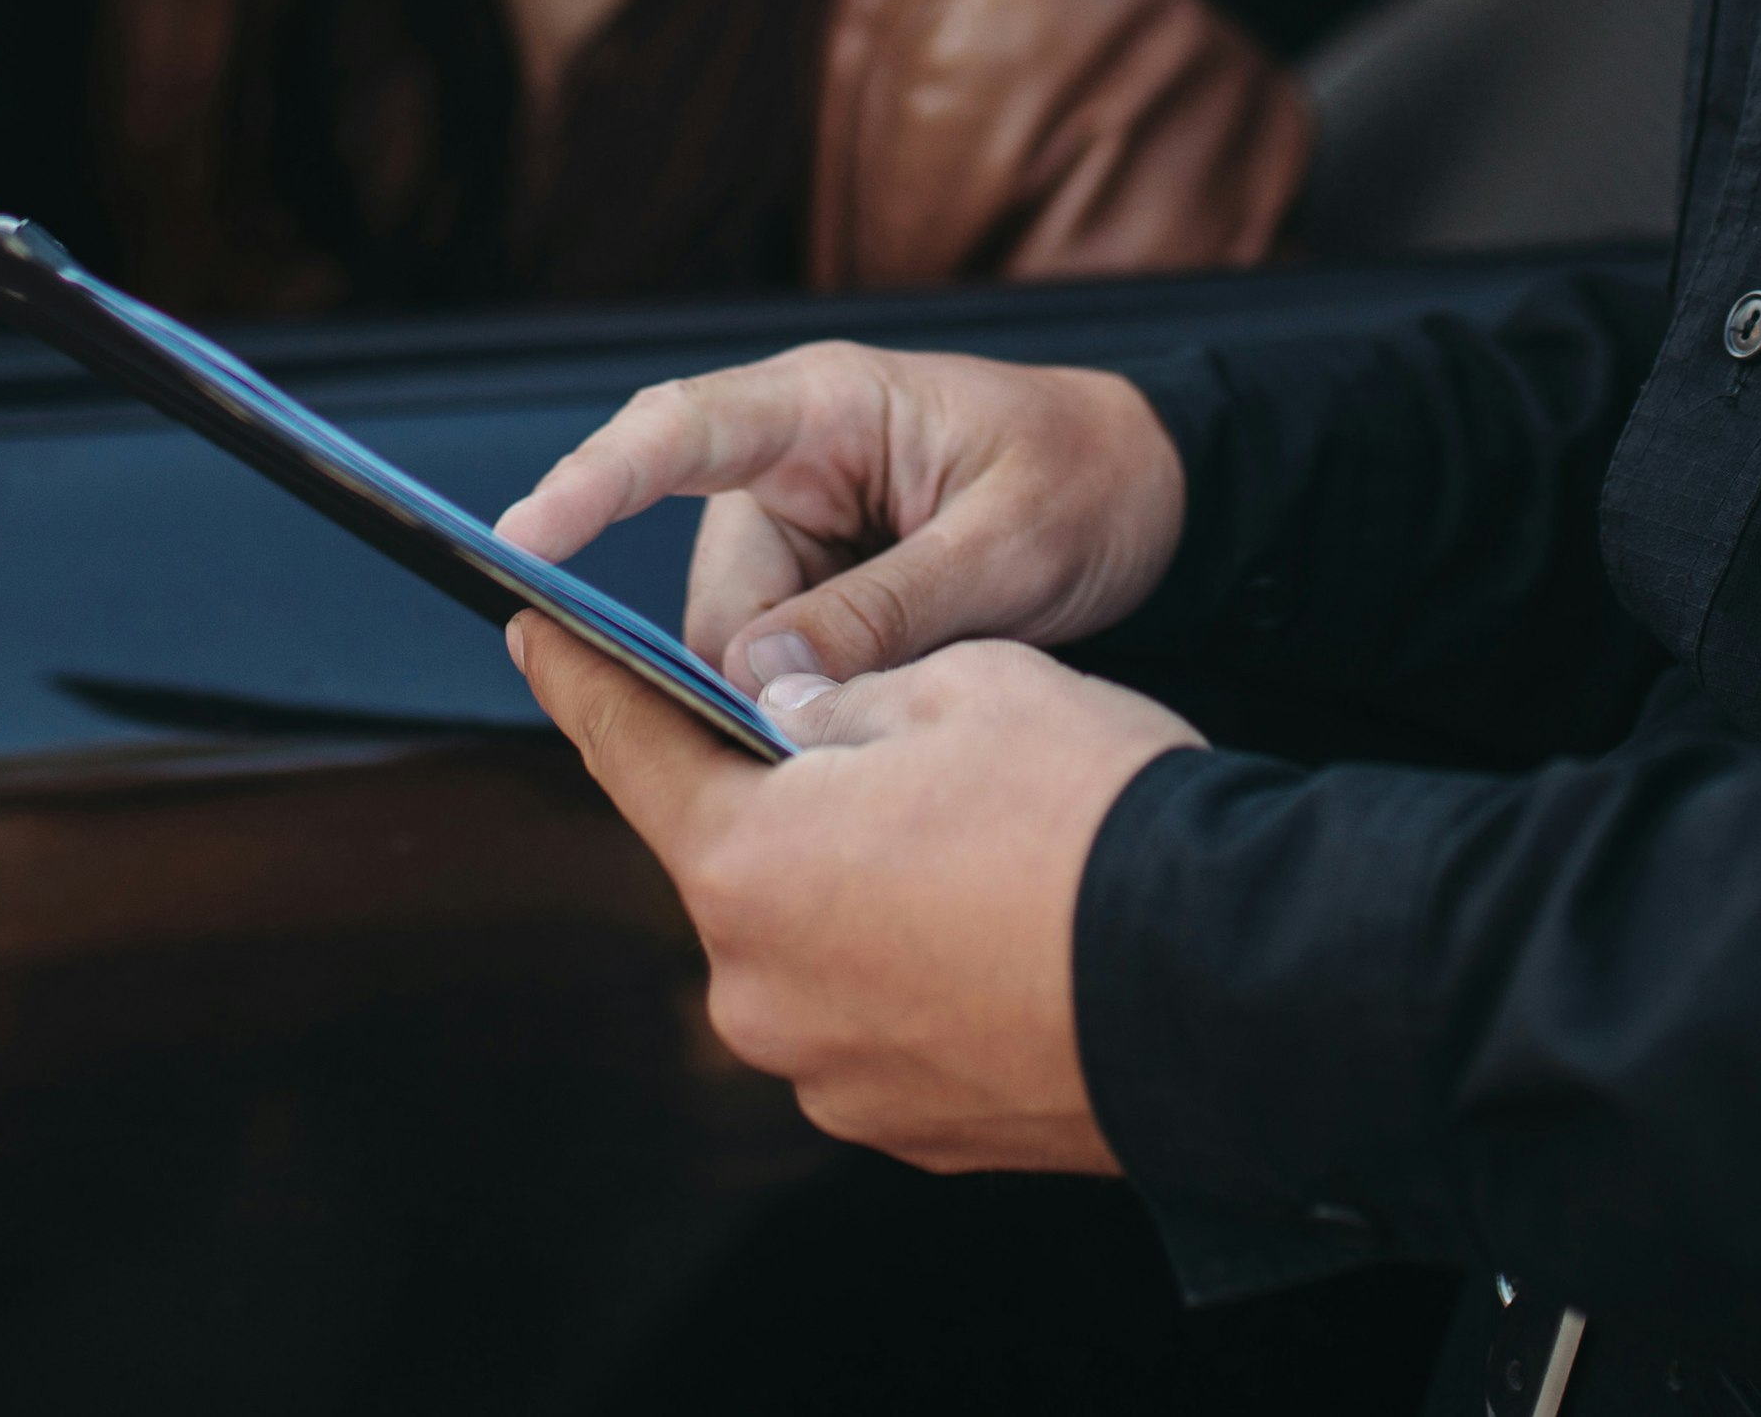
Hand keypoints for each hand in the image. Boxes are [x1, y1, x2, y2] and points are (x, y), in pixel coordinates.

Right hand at [493, 341, 1187, 690]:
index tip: (521, 538)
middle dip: (756, 671)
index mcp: (827, 406)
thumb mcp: (1007, 546)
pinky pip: (785, 664)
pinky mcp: (827, 589)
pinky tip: (904, 700)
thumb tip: (758, 681)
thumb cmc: (1089, 482)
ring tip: (925, 685)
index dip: (594, 483)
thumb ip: (886, 611)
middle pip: (709, 591)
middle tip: (851, 722)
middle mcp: (792, 463)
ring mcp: (806, 530)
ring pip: (742, 648)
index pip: (680, 429)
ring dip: (807, 692)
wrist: (1160, 495)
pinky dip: (829, 699)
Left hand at [509, 610, 1199, 1169]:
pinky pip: (879, 1013)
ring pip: (816, 937)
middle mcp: (762, 991)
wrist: (1227, 981)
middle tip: (878, 737)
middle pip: (737, 855)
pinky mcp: (911, 1126)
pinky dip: (915, 961)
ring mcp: (835, 1074)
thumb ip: (839, 693)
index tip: (533, 633)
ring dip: (860, 882)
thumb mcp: (959, 682)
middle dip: (784, 789)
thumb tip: (790, 709)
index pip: (631, 748)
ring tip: (975, 835)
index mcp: (747, 864)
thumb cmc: (1089, 812)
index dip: (579, 677)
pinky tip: (997, 918)